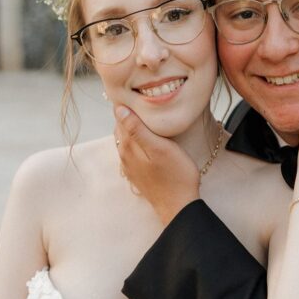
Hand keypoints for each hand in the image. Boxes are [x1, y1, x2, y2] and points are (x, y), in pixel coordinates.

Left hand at [114, 107, 200, 224]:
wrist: (179, 206)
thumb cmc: (176, 175)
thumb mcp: (160, 148)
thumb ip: (138, 129)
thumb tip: (119, 109)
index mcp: (127, 145)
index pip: (120, 116)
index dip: (127, 102)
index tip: (137, 92)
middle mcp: (123, 154)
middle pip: (121, 126)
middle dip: (129, 113)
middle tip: (144, 99)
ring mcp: (129, 165)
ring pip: (126, 138)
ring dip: (133, 126)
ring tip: (147, 114)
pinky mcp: (137, 172)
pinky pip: (132, 149)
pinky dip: (137, 139)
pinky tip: (148, 137)